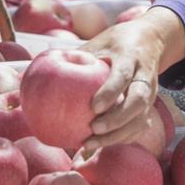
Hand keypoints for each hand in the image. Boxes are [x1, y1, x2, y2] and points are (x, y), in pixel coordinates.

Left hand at [82, 6, 184, 150]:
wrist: (150, 39)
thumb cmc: (115, 43)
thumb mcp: (98, 43)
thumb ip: (76, 57)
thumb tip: (33, 72)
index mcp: (130, 56)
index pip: (123, 75)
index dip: (110, 92)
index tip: (93, 107)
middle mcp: (144, 76)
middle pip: (139, 101)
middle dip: (117, 119)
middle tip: (93, 129)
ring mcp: (151, 92)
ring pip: (141, 118)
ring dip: (118, 134)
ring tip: (91, 143)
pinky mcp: (149, 105)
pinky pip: (139, 126)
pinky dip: (121, 138)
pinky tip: (100, 144)